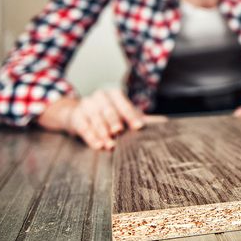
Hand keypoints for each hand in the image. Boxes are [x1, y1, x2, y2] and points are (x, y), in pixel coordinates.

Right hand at [37, 89, 166, 149]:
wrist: (77, 113)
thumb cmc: (107, 115)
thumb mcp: (123, 114)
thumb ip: (140, 118)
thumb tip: (165, 122)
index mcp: (114, 94)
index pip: (124, 104)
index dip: (132, 115)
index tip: (139, 127)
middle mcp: (100, 96)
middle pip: (108, 110)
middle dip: (114, 121)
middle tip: (119, 132)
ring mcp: (86, 105)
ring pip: (95, 118)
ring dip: (103, 132)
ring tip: (110, 145)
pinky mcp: (75, 116)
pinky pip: (83, 126)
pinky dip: (91, 137)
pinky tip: (98, 146)